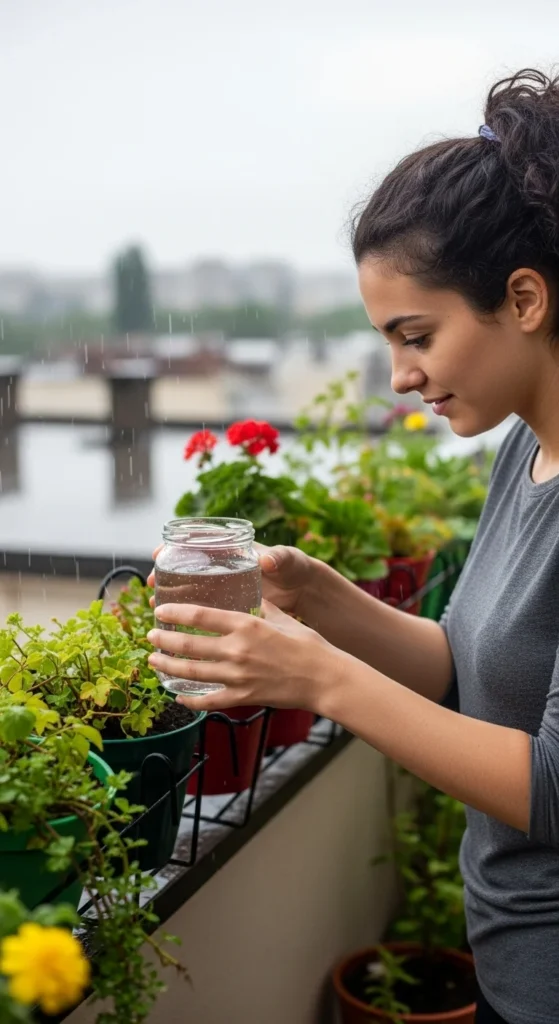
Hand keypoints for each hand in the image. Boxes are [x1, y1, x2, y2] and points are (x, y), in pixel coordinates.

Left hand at [146, 599, 342, 713]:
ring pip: (192, 673)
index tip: (160, 609)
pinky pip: (209, 701)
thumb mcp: (281, 616)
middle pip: (189, 645)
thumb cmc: (307, 645)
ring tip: (155, 661)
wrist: (324, 678)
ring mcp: (238, 676)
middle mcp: (237, 650)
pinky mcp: (243, 697)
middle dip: (164, 641)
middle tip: (151, 636)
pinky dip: (191, 700)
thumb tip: (246, 592)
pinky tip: (179, 697)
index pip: (200, 616)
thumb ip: (259, 605)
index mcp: (246, 625)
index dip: (175, 612)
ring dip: (169, 667)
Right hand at [147, 543, 315, 616]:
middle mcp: (225, 567)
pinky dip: (189, 616)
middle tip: (149, 584)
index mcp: (234, 550)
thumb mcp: (289, 561)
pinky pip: (204, 609)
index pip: (199, 543)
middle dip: (166, 575)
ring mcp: (226, 586)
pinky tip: (175, 628)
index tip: (158, 552)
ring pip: (192, 590)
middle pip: (187, 567)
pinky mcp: (230, 606)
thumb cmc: (296, 569)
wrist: (307, 591)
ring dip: (173, 597)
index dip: (175, 546)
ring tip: (156, 607)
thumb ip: (280, 558)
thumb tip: (267, 560)